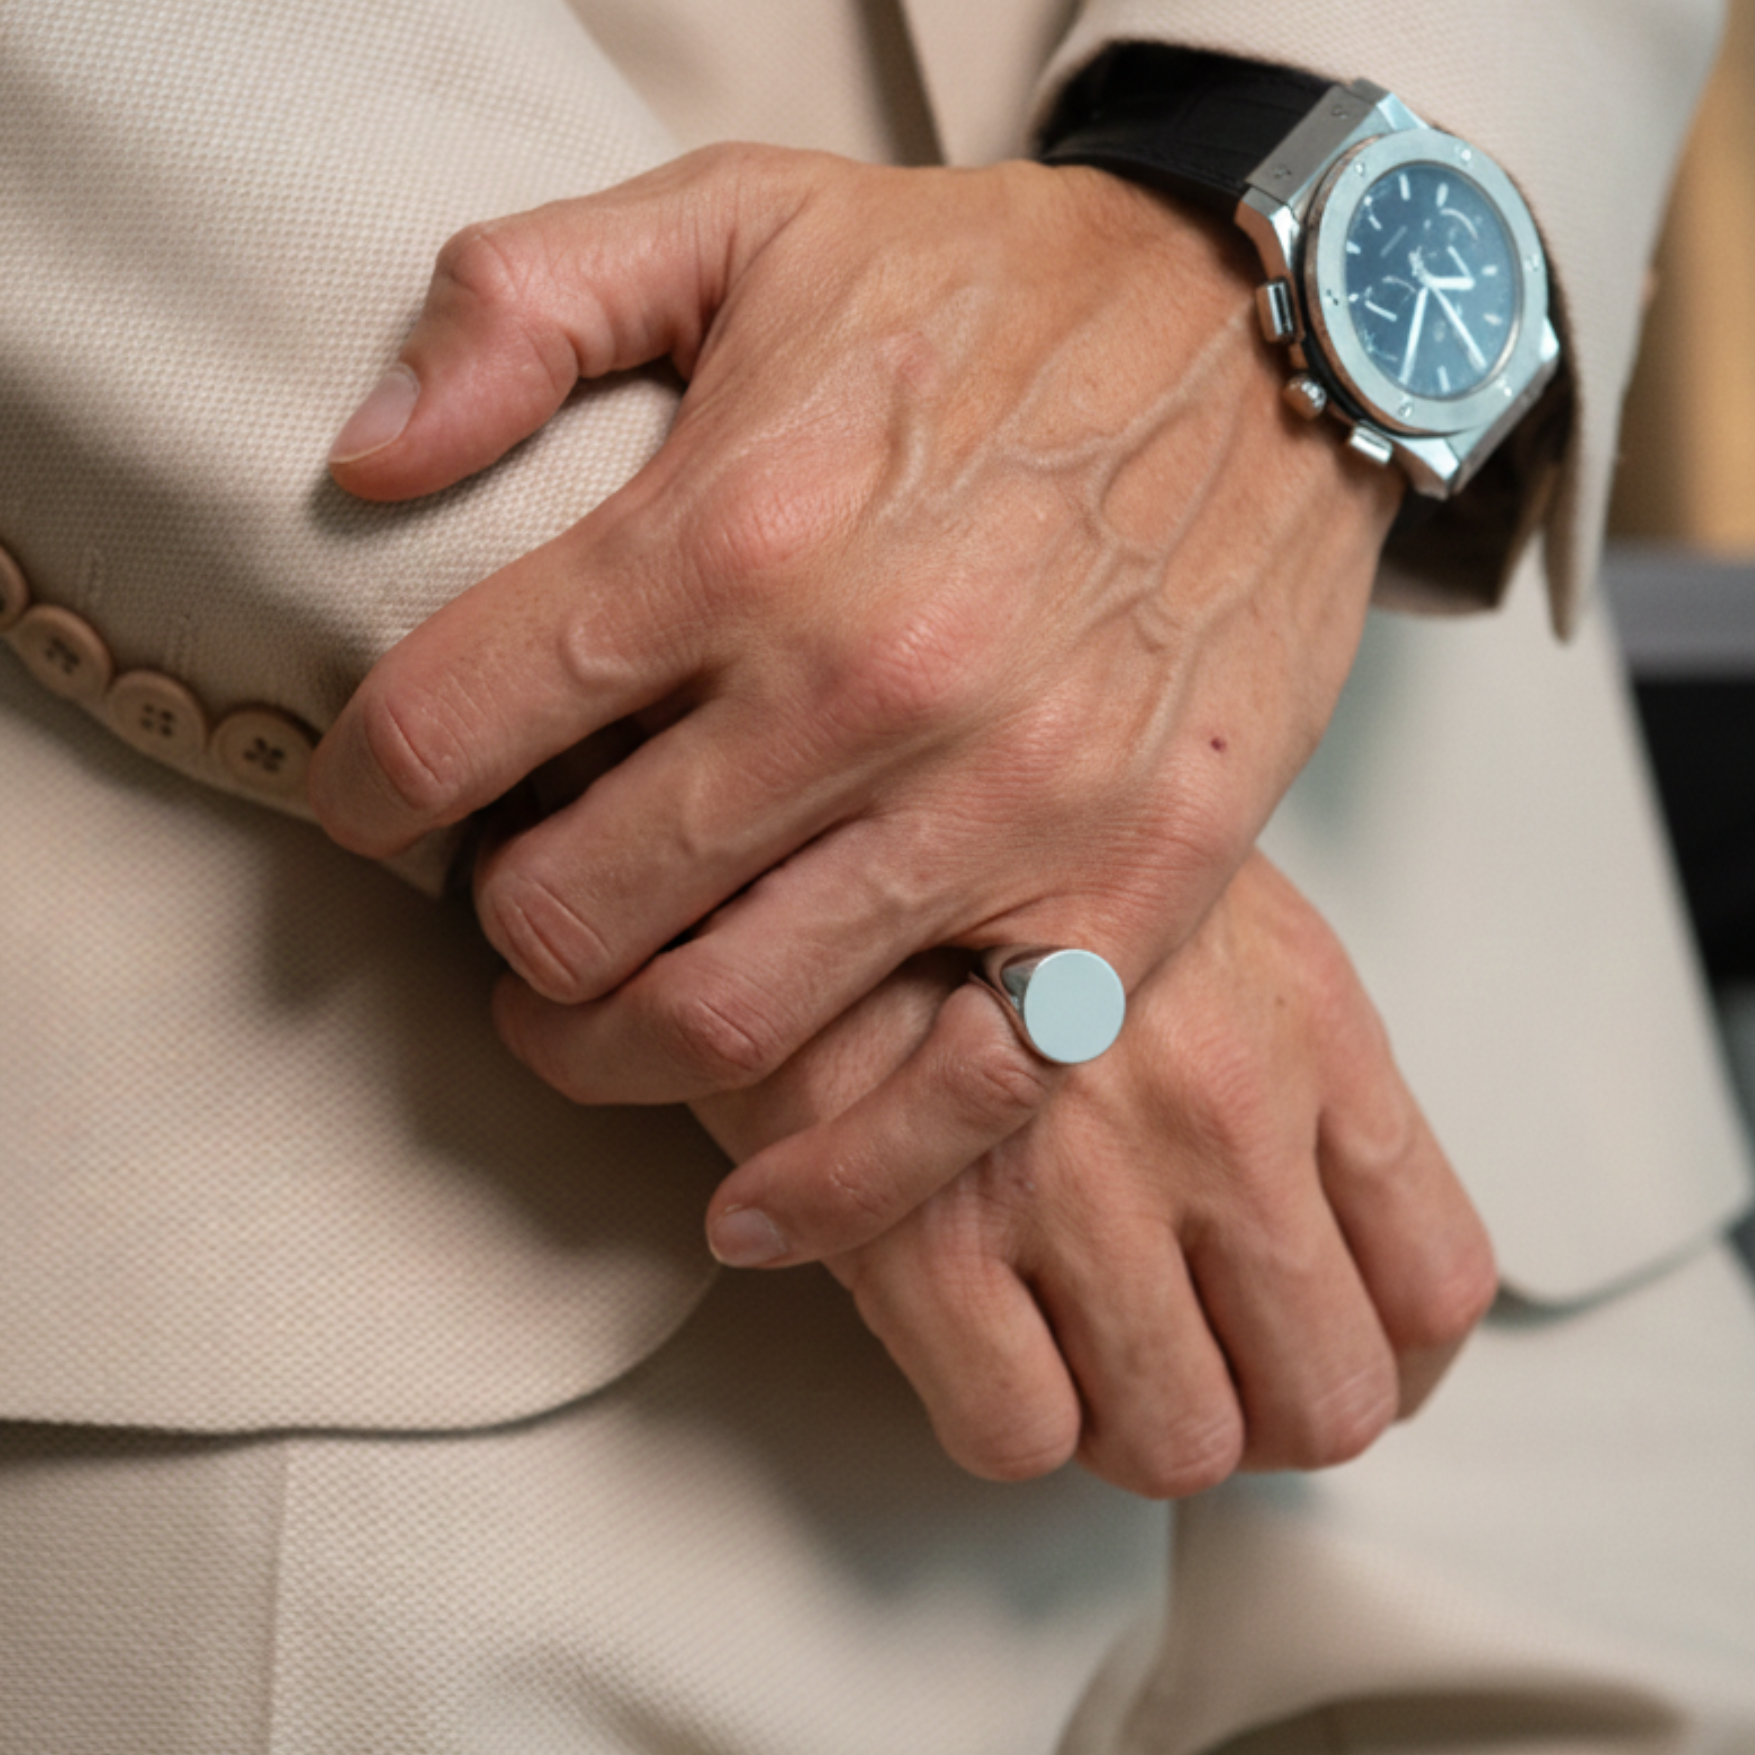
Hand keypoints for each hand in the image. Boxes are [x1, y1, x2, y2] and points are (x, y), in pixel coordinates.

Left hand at [309, 146, 1401, 1187]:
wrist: (1276, 344)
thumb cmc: (1000, 296)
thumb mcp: (743, 216)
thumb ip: (522, 303)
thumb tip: (369, 461)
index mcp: (738, 519)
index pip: (450, 723)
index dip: (367, 789)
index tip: (376, 804)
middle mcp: (863, 680)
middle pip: (572, 908)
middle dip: (497, 936)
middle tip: (505, 914)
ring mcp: (1004, 808)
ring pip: (728, 1025)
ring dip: (611, 1057)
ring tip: (591, 1023)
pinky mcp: (1125, 892)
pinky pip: (956, 1097)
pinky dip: (836, 1187)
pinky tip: (751, 1213)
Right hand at [695, 854, 1496, 1496]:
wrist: (817, 795)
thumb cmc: (1001, 838)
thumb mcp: (1199, 895)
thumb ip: (1287, 1049)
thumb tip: (1324, 1206)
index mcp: (1301, 1027)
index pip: (1433, 1280)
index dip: (1391, 1365)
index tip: (1339, 1364)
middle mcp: (1218, 1114)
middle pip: (1325, 1396)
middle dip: (1262, 1416)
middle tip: (1199, 1377)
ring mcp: (1081, 1181)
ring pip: (1175, 1439)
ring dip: (1126, 1421)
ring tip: (1073, 1353)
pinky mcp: (928, 1230)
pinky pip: (1017, 1431)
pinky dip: (1005, 1414)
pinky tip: (975, 1336)